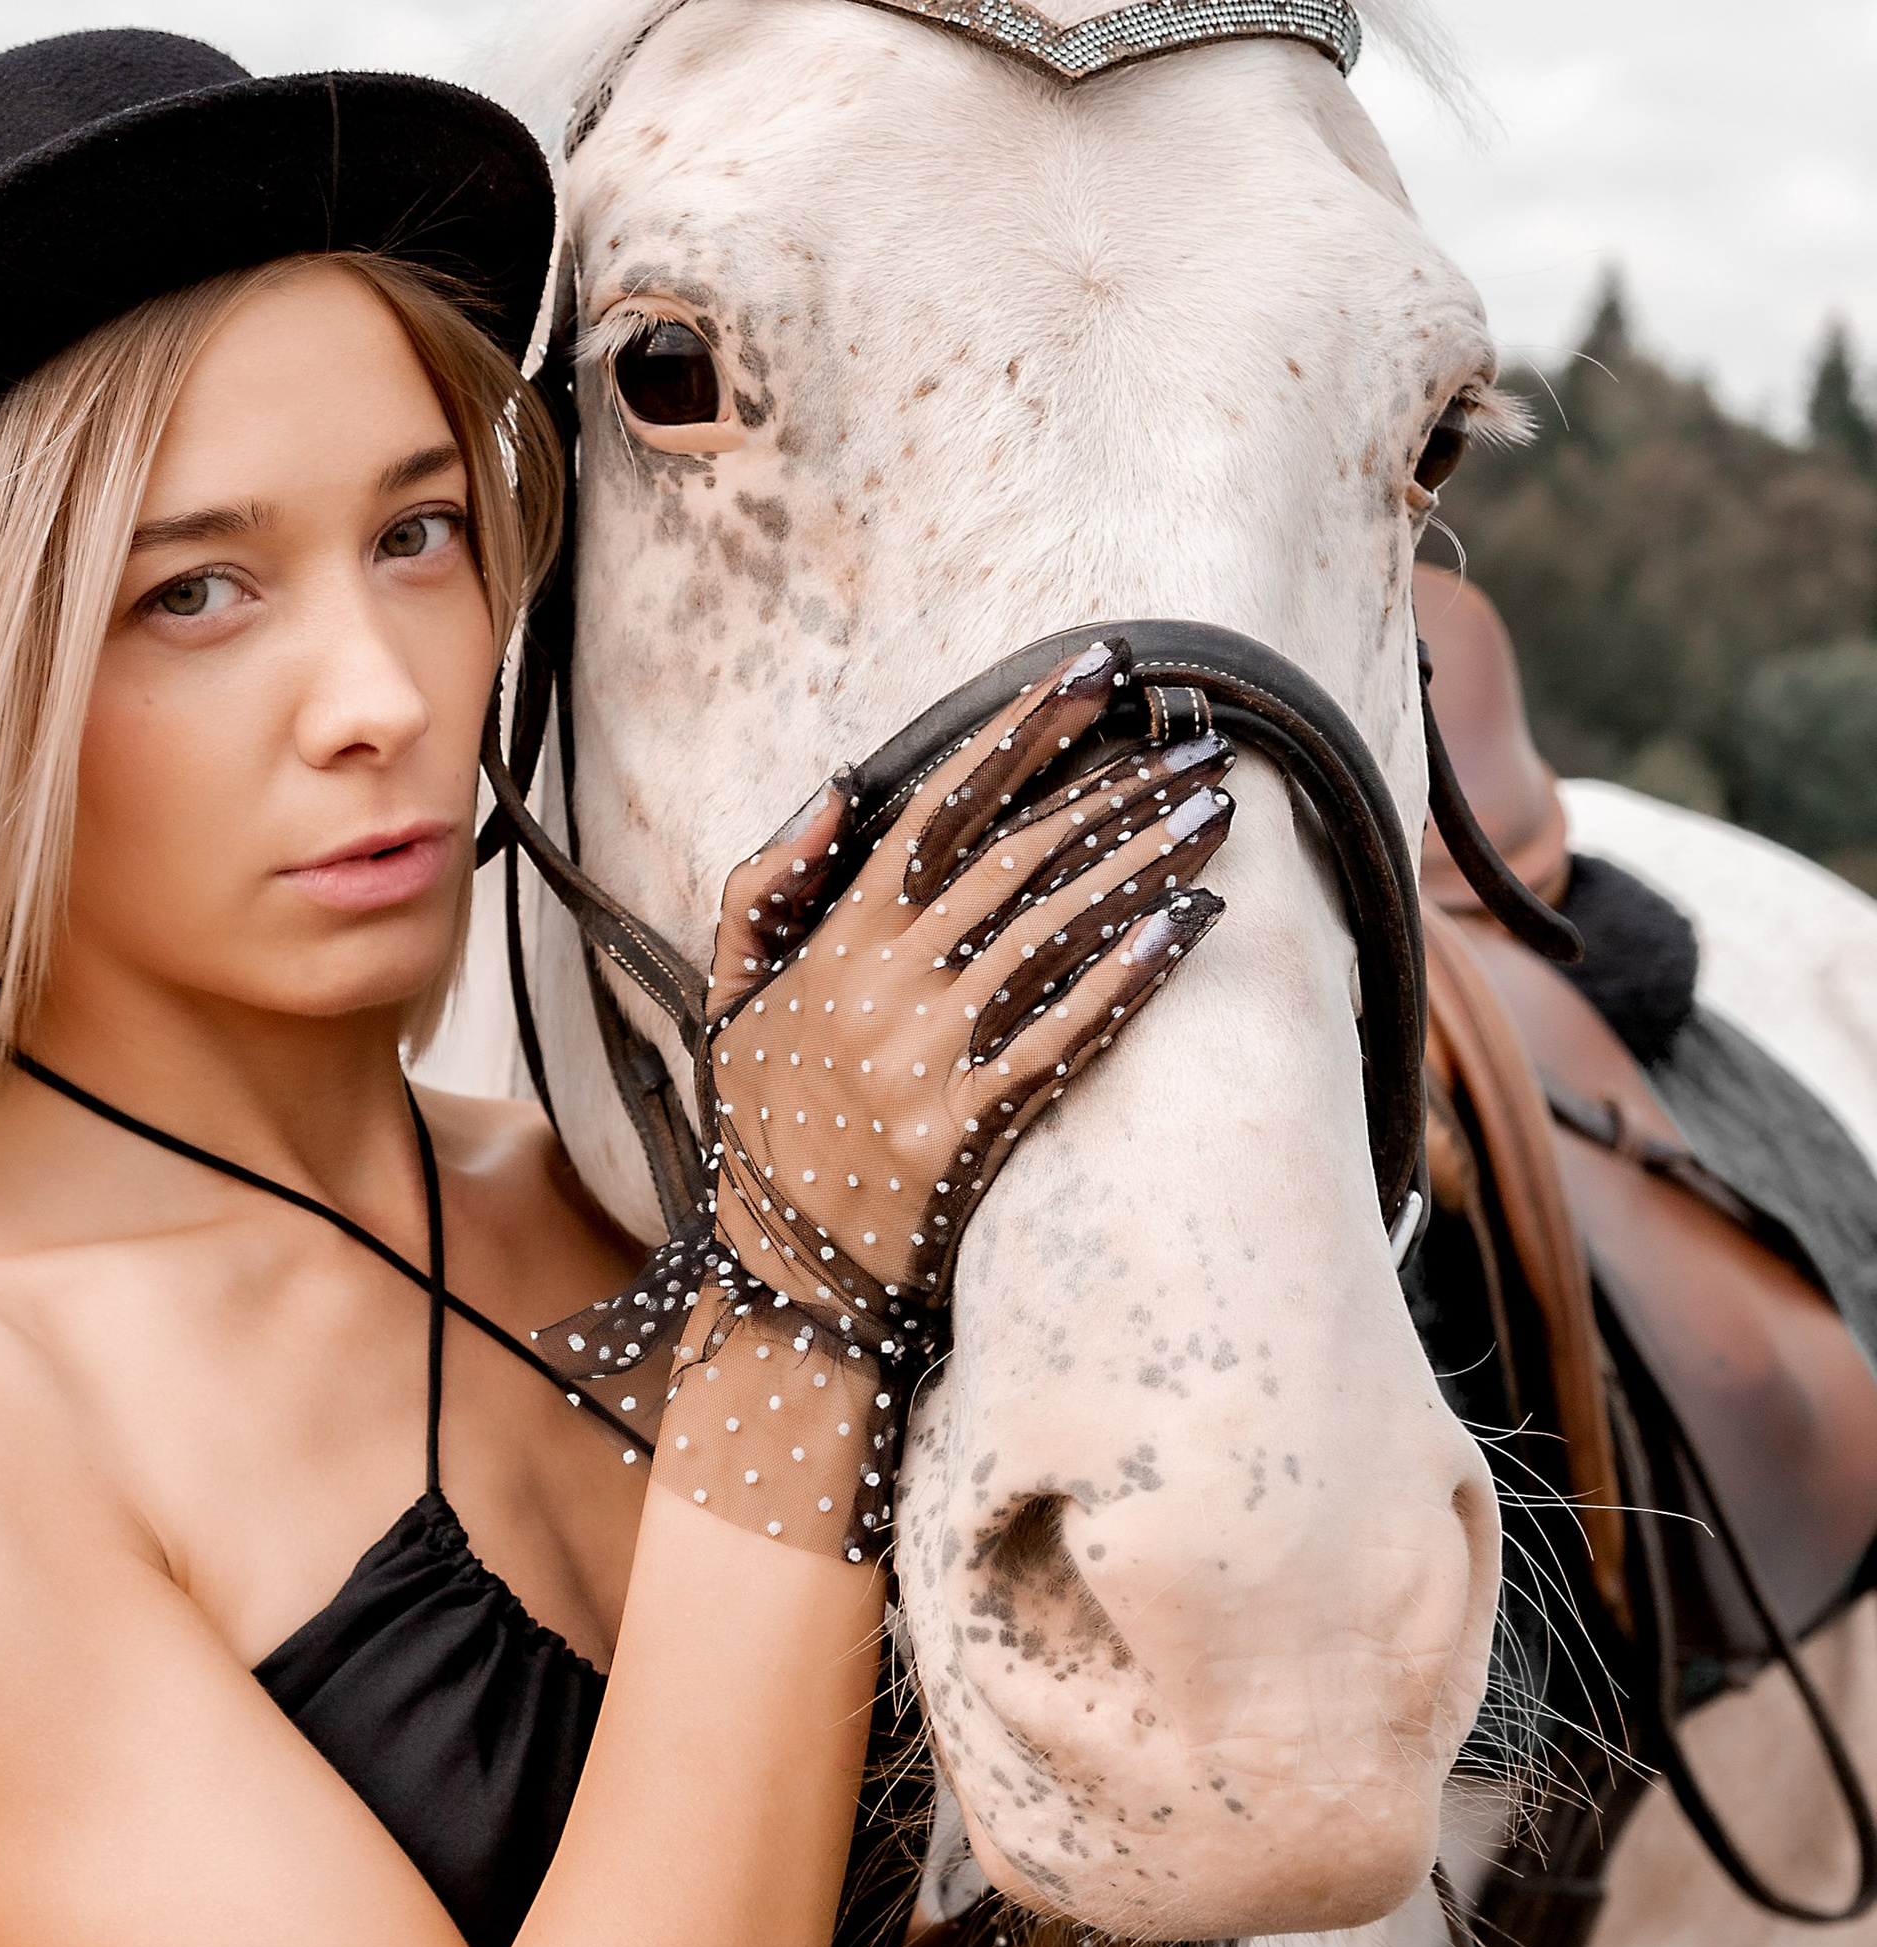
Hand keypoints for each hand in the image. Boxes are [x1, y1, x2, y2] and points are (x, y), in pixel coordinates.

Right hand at [667, 647, 1231, 1557]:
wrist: (779, 1276)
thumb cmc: (765, 1126)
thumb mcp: (730, 997)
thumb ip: (767, 887)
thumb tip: (837, 791)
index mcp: (835, 941)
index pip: (940, 805)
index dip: (1023, 731)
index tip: (1098, 669)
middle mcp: (883, 984)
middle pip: (1018, 858)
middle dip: (1115, 790)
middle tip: (1202, 744)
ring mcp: (926, 1057)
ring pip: (1050, 932)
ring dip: (1140, 862)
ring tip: (1216, 813)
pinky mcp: (967, 1130)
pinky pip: (1062, 1038)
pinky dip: (1126, 977)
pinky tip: (1190, 923)